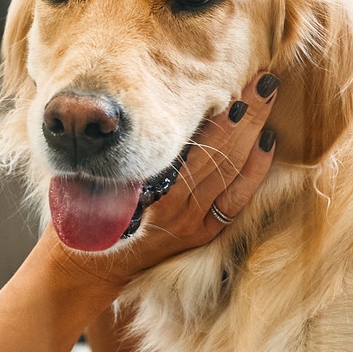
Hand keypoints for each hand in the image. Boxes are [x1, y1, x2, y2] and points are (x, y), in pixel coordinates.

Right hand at [53, 71, 278, 290]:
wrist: (87, 270)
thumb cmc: (85, 218)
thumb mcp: (96, 181)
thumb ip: (125, 157)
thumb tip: (146, 114)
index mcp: (156, 198)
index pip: (200, 150)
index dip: (221, 118)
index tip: (232, 84)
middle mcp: (181, 212)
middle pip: (224, 155)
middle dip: (247, 115)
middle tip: (264, 81)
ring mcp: (195, 226)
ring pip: (235, 174)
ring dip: (255, 133)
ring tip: (268, 99)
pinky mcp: (202, 234)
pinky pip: (237, 199)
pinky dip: (255, 170)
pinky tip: (266, 144)